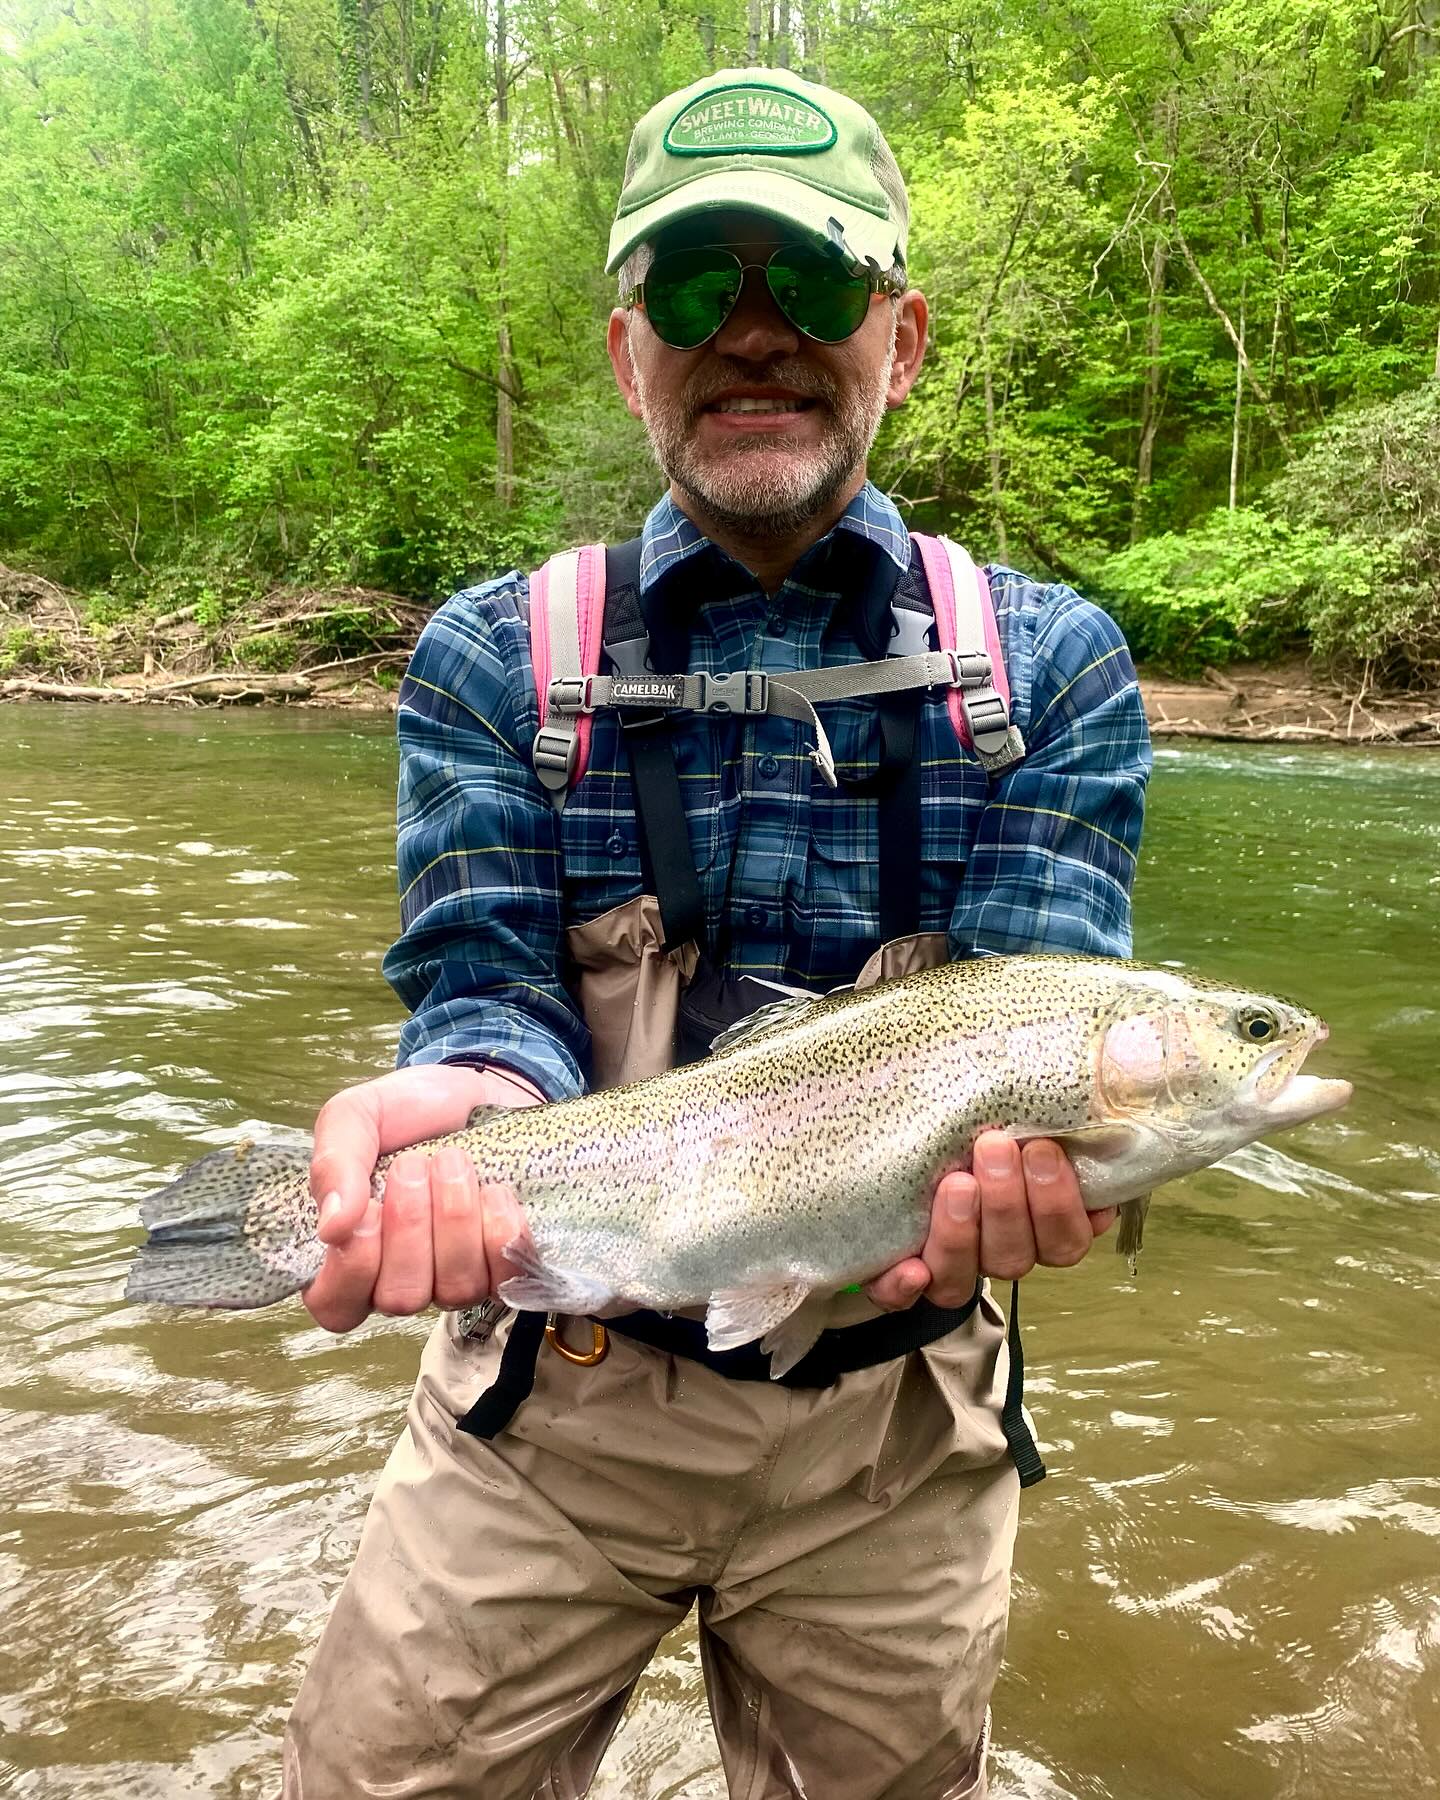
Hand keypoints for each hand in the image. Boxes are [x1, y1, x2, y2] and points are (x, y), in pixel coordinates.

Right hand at [302, 1063, 543, 1333]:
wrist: (476, 1089)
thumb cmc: (407, 1111)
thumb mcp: (355, 1118)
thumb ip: (333, 1166)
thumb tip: (331, 1229)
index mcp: (350, 1253)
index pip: (336, 1306)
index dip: (352, 1270)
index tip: (369, 1210)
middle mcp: (400, 1278)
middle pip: (399, 1297)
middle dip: (410, 1227)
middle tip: (412, 1166)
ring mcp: (455, 1278)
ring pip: (455, 1288)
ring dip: (455, 1218)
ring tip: (453, 1163)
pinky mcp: (503, 1265)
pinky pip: (505, 1276)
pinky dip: (500, 1229)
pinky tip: (494, 1190)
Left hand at [866, 1132, 1116, 1311]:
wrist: (924, 1134)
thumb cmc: (987, 1119)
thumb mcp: (1026, 1111)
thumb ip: (1059, 1109)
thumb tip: (1098, 1084)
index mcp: (1043, 1227)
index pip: (1065, 1239)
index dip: (1058, 1204)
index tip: (1043, 1150)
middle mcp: (1002, 1251)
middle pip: (1015, 1256)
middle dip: (1007, 1203)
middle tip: (994, 1147)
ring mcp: (953, 1266)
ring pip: (962, 1278)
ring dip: (961, 1234)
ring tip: (956, 1182)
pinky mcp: (905, 1272)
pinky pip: (900, 1298)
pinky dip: (902, 1289)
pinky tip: (909, 1268)